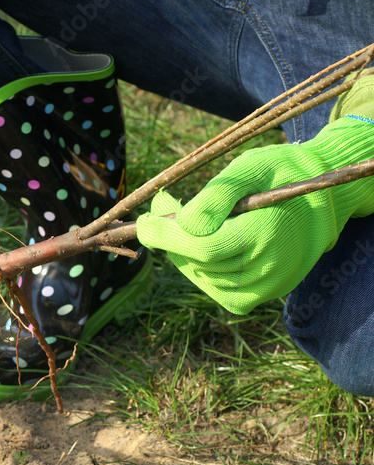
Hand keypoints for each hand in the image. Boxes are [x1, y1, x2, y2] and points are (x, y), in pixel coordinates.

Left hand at [136, 116, 373, 313]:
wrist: (321, 201)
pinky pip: (218, 291)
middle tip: (164, 211)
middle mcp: (268, 266)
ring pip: (203, 277)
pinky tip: (203, 247)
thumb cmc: (279, 176)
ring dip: (185, 253)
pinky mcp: (264, 296)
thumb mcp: (250, 169)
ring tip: (188, 226)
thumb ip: (216, 195)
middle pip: (198, 262)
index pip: (203, 247)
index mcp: (266, 232)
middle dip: (172, 238)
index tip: (144, 221)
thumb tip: (182, 222)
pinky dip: (202, 270)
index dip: (165, 236)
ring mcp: (267, 286)